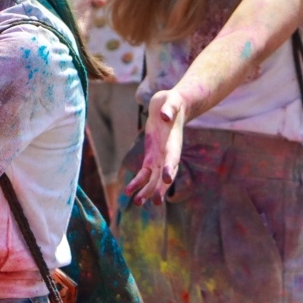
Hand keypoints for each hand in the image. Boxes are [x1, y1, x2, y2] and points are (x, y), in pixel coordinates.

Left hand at [124, 90, 186, 205]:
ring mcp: (160, 156)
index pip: (173, 156)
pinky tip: (129, 192)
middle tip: (155, 201)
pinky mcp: (152, 157)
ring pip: (155, 178)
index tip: (168, 179)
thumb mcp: (170, 100)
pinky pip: (145, 173)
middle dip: (161, 187)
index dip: (170, 167)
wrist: (171, 106)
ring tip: (139, 203)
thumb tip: (164, 116)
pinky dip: (138, 182)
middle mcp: (168, 152)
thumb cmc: (171, 102)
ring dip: (148, 190)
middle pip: (166, 173)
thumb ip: (170, 108)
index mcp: (174, 141)